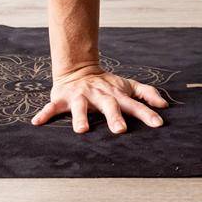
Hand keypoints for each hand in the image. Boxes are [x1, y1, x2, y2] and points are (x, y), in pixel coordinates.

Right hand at [30, 65, 168, 134]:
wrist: (78, 70)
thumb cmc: (107, 84)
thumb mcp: (128, 86)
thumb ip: (147, 94)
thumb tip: (165, 105)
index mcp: (116, 95)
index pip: (135, 105)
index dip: (147, 114)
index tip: (158, 124)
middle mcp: (99, 95)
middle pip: (109, 106)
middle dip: (114, 117)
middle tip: (120, 130)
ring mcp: (80, 97)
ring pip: (80, 108)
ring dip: (80, 118)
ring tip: (81, 131)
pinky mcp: (62, 99)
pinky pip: (52, 108)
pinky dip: (44, 114)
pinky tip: (37, 123)